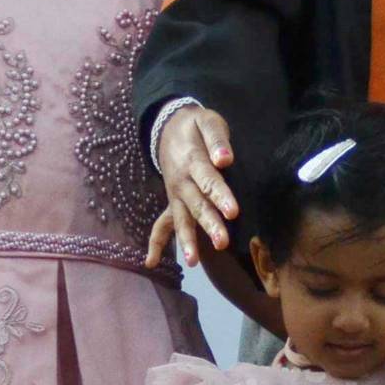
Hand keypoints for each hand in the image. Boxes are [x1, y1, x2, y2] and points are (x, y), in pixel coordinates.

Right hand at [147, 106, 237, 267]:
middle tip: (222, 242)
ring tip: (193, 261)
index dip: (220, 196)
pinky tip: (150, 263)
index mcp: (192, 160)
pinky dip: (155, 244)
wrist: (167, 126)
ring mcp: (175, 194)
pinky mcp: (173, 202)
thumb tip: (225, 159)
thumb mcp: (207, 121)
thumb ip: (217, 139)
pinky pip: (161, 224)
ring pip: (181, 218)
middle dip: (209, 224)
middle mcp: (181, 181)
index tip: (233, 212)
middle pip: (197, 204)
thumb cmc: (194, 125)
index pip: (208, 180)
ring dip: (187, 240)